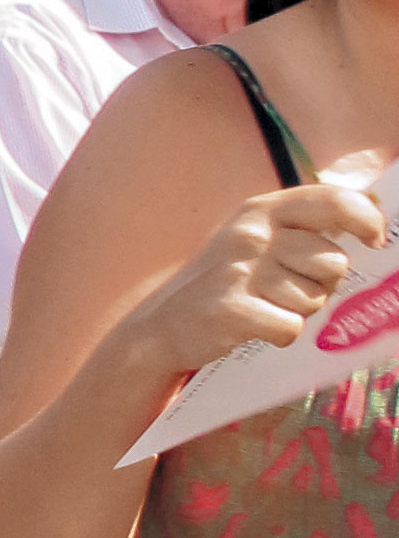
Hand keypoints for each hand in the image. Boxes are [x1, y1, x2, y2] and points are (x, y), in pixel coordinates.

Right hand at [115, 181, 388, 377]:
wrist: (162, 326)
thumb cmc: (226, 282)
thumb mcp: (259, 239)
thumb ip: (310, 222)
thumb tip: (376, 205)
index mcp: (261, 210)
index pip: (334, 202)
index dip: (366, 221)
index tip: (375, 240)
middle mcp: (250, 234)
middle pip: (333, 263)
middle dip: (322, 284)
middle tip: (286, 288)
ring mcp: (238, 272)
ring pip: (314, 300)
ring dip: (298, 311)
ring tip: (264, 306)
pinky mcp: (231, 310)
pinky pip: (291, 328)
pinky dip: (279, 335)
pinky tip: (254, 327)